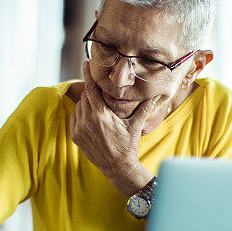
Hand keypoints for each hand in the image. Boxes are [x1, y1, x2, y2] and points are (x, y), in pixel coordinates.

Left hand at [70, 62, 157, 195]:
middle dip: (92, 92)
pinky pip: (75, 118)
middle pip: (85, 96)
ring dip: (87, 104)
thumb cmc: (128, 144)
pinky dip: (81, 115)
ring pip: (79, 106)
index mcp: (101, 114)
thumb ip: (145, 107)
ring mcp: (80, 129)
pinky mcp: (75, 136)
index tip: (86, 63)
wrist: (117, 167)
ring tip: (99, 109)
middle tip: (100, 93)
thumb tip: (157, 94)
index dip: (88, 74)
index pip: (91, 88)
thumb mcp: (136, 125)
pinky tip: (92, 120)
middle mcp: (88, 120)